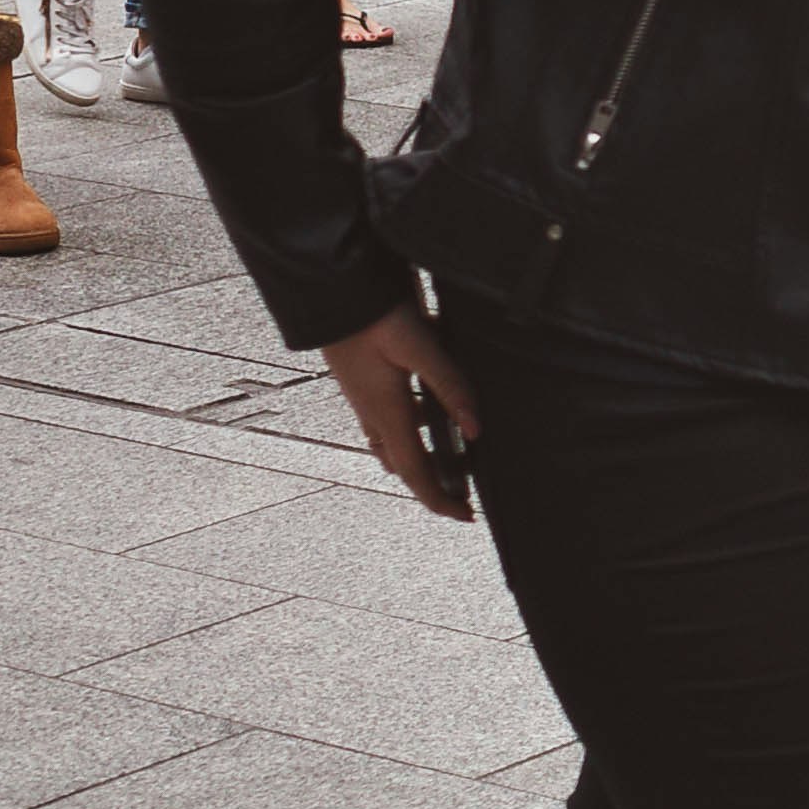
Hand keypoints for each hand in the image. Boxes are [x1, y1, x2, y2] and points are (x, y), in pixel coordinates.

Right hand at [319, 306, 482, 520]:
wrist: (331, 291)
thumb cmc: (373, 315)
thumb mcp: (420, 347)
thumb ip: (449, 385)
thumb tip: (476, 430)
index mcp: (386, 414)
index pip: (416, 473)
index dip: (440, 500)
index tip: (465, 517)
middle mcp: (373, 414)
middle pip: (404, 465)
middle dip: (432, 484)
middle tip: (463, 492)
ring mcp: (365, 400)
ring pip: (392, 445)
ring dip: (419, 459)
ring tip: (452, 458)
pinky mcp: (364, 384)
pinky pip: (387, 422)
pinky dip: (410, 431)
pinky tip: (428, 412)